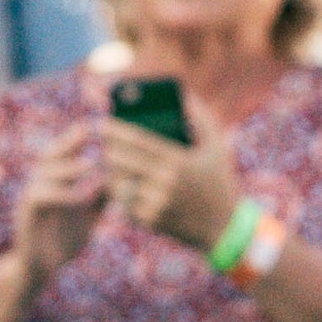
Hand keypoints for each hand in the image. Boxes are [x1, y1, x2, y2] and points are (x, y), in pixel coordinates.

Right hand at [14, 118, 109, 279]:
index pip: (61, 152)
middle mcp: (37, 186)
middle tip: (88, 132)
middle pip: (49, 155)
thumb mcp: (88, 215)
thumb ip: (101, 198)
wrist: (41, 269)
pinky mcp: (26, 215)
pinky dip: (63, 194)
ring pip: (44, 173)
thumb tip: (123, 180)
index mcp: (52, 183)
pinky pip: (41, 197)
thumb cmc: (64, 241)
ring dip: (67, 167)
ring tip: (90, 165)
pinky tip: (82, 197)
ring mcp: (29, 199)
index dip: (75, 138)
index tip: (96, 126)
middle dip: (68, 143)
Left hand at [100, 114, 243, 252]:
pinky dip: (117, 189)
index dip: (119, 131)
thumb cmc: (219, 179)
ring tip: (107, 157)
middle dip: (108, 147)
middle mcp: (165, 183)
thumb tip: (183, 95)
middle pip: (124, 161)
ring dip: (109, 168)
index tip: (104, 122)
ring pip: (119, 182)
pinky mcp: (147, 220)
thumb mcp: (217, 146)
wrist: (221, 226)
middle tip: (100, 136)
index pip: (141, 142)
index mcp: (180, 161)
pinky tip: (114, 179)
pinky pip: (122, 202)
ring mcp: (154, 203)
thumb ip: (200, 119)